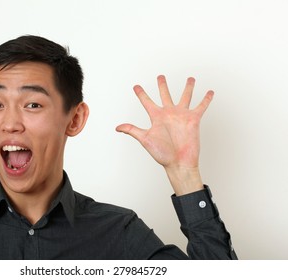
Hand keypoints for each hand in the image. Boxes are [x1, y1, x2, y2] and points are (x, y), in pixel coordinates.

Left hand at [116, 75, 213, 194]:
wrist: (178, 162)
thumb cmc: (162, 153)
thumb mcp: (145, 139)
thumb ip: (132, 130)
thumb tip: (117, 127)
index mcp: (156, 117)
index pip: (146, 101)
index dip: (141, 93)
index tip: (136, 86)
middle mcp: (168, 114)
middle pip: (165, 95)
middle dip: (162, 85)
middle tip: (160, 76)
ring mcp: (181, 116)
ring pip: (185, 97)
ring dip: (188, 88)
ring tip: (190, 78)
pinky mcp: (193, 120)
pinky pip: (201, 106)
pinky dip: (206, 99)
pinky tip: (210, 92)